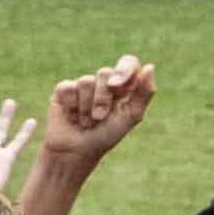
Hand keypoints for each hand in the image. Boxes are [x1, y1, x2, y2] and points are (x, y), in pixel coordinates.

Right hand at [42, 55, 156, 161]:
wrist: (78, 151)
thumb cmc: (107, 135)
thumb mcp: (132, 116)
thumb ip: (144, 92)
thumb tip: (150, 66)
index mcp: (124, 86)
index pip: (128, 62)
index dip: (123, 70)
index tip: (117, 85)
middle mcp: (104, 83)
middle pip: (105, 73)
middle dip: (103, 98)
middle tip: (100, 117)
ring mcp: (83, 85)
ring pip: (86, 81)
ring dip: (86, 107)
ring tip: (86, 121)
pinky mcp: (63, 90)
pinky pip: (68, 87)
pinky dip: (72, 105)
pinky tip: (71, 116)